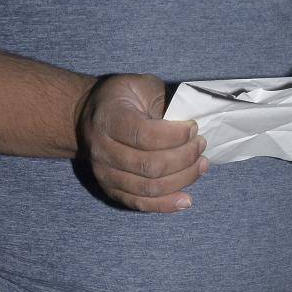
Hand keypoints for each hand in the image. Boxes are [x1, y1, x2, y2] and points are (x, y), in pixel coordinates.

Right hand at [77, 74, 207, 212]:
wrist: (90, 115)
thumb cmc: (123, 98)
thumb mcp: (142, 86)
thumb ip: (165, 100)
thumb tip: (193, 125)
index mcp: (108, 118)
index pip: (144, 135)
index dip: (175, 136)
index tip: (194, 128)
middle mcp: (101, 149)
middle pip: (149, 166)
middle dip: (184, 158)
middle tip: (201, 145)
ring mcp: (104, 173)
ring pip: (149, 188)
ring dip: (182, 179)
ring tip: (201, 165)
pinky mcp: (111, 190)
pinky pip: (140, 204)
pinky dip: (166, 205)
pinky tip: (186, 199)